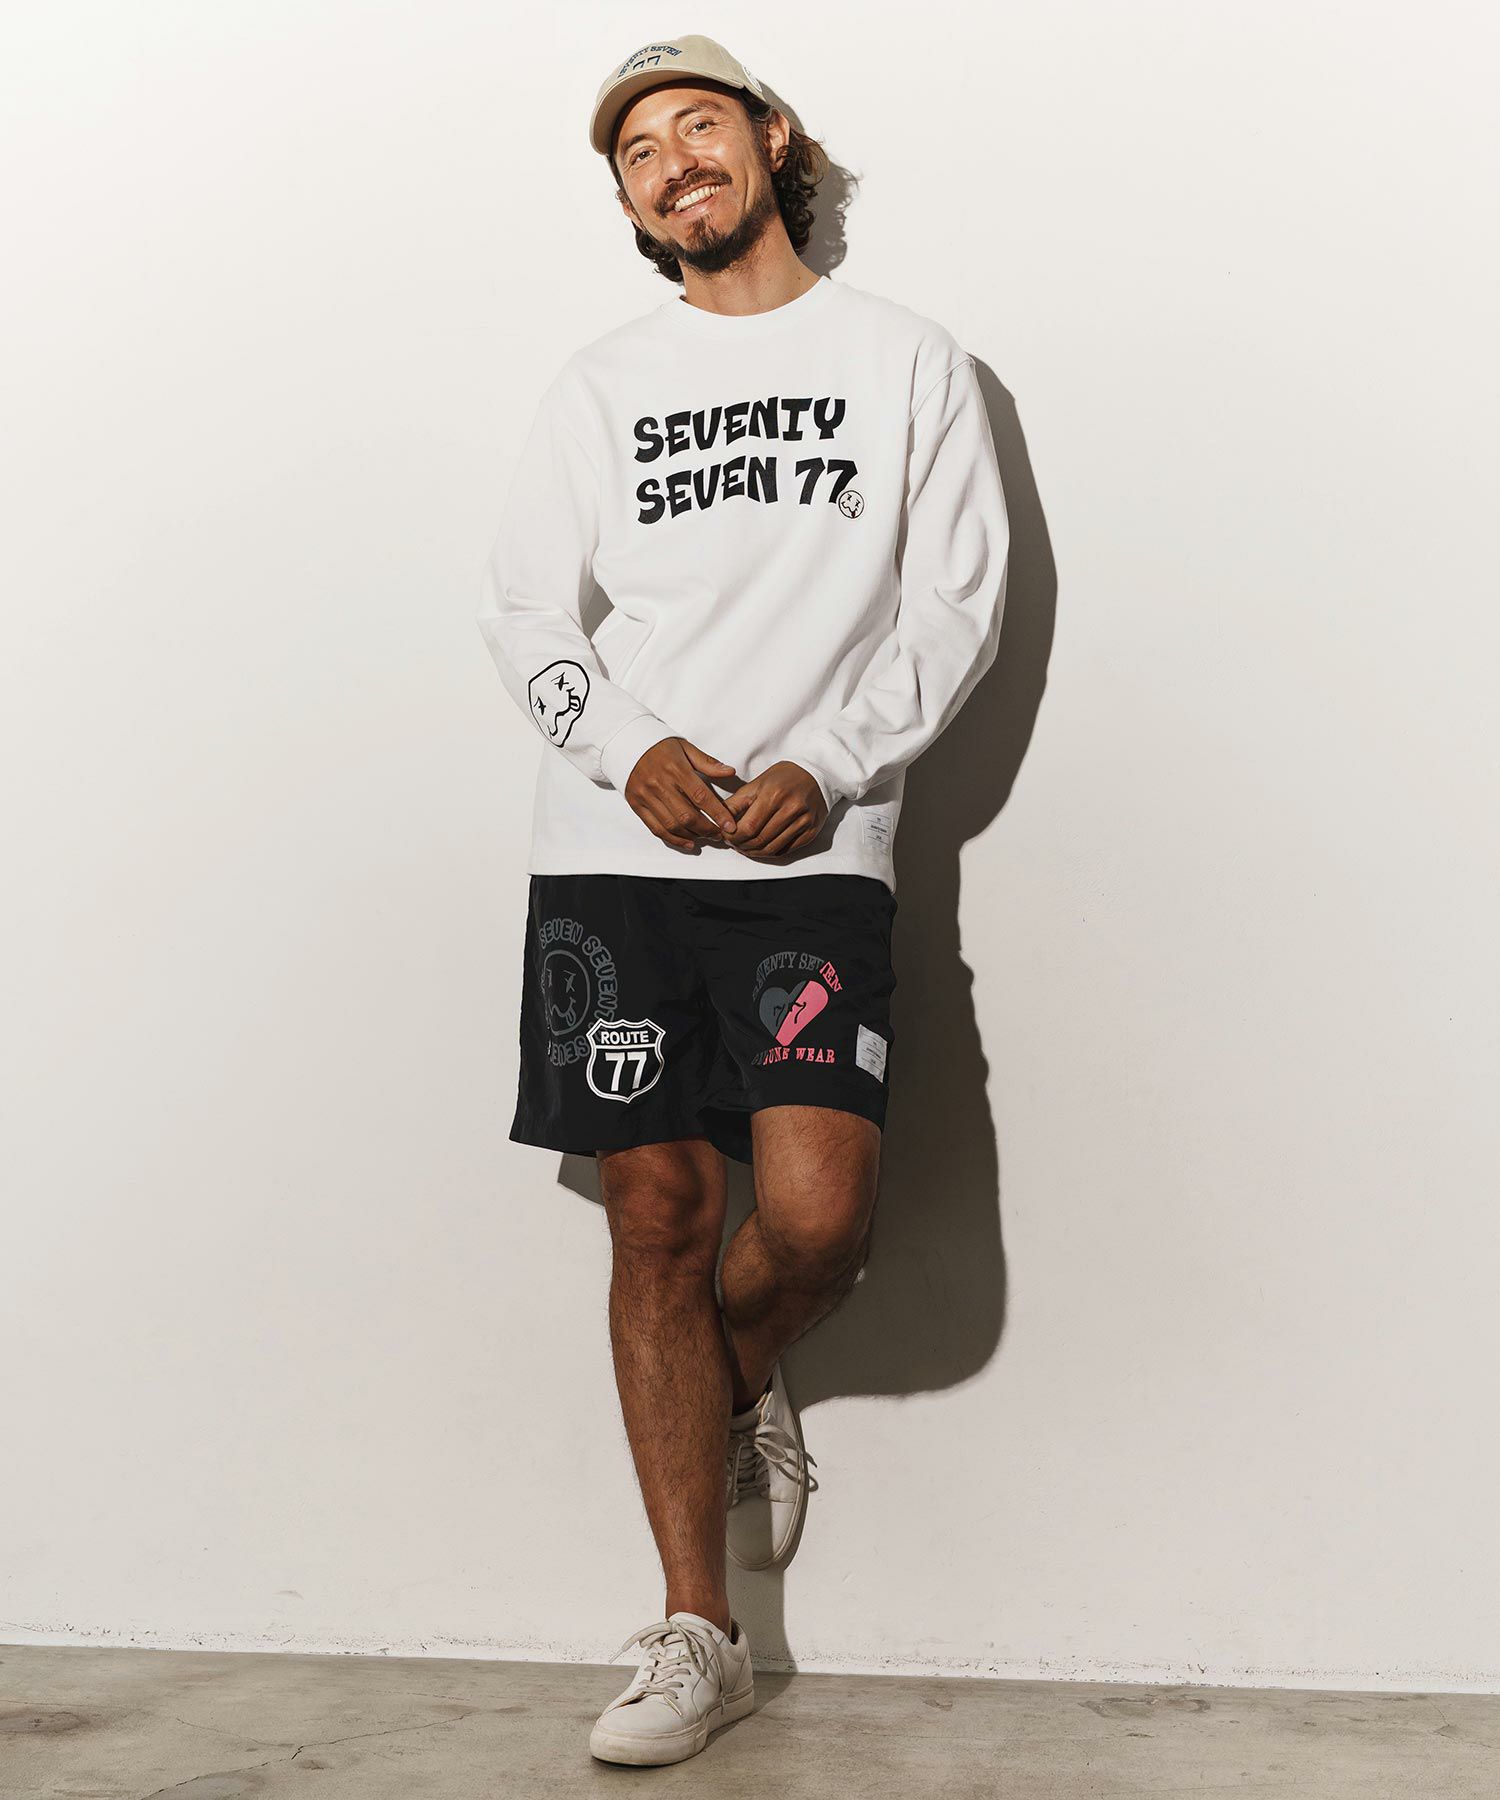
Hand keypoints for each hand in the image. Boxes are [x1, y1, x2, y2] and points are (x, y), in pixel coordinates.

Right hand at [624, 737, 739, 851]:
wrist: (625, 743)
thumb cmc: (659, 745)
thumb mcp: (685, 748)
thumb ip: (708, 762)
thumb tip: (730, 772)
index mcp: (675, 768)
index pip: (701, 796)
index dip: (718, 814)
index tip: (730, 826)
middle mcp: (659, 784)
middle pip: (687, 816)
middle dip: (707, 829)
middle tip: (719, 834)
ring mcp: (645, 796)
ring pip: (672, 825)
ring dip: (692, 835)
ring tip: (706, 837)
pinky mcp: (636, 805)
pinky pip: (656, 828)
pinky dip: (674, 839)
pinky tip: (688, 842)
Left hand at [724, 761, 828, 858]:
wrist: (816, 774)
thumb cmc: (784, 778)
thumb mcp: (757, 783)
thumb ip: (736, 803)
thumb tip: (719, 820)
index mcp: (774, 795)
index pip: (748, 827)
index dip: (733, 837)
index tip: (727, 837)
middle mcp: (791, 808)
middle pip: (759, 840)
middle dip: (741, 846)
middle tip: (734, 844)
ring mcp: (804, 821)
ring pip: (772, 848)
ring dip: (754, 852)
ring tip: (745, 847)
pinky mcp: (811, 831)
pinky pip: (786, 850)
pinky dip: (770, 852)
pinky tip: (762, 847)